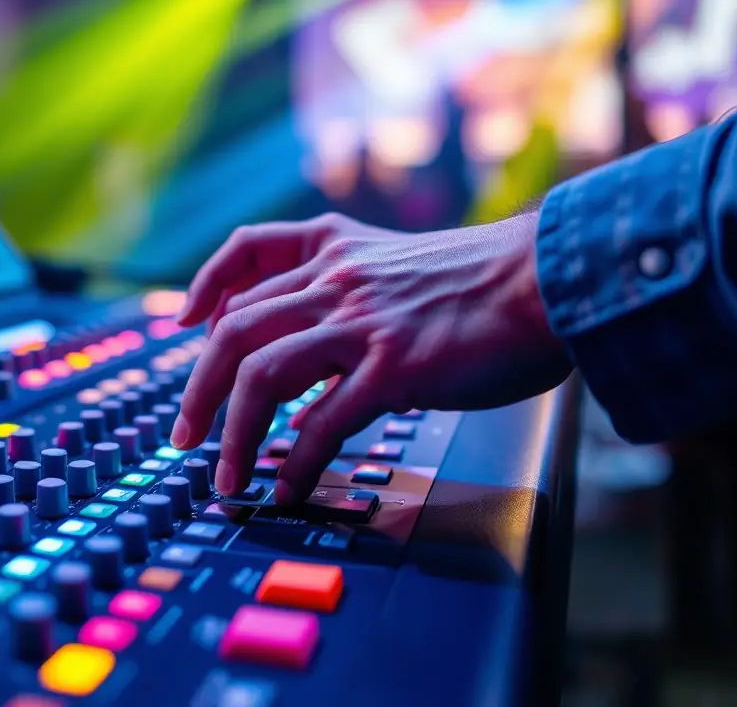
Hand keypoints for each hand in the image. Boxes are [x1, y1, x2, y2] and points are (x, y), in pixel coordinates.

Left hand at [171, 212, 571, 503]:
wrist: (551, 279)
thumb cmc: (490, 280)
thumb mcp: (406, 263)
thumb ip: (356, 289)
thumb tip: (319, 343)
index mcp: (339, 248)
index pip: (250, 251)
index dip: (206, 285)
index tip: (186, 320)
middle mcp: (337, 281)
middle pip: (235, 330)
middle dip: (199, 389)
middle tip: (184, 434)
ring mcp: (361, 324)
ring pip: (261, 376)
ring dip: (233, 434)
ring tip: (226, 477)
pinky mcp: (393, 369)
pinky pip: (321, 423)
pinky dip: (296, 462)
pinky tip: (290, 487)